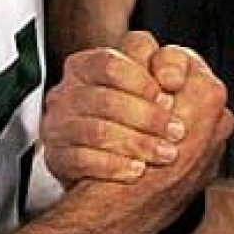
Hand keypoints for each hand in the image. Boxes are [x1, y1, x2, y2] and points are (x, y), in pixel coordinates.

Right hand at [42, 31, 233, 185]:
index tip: (168, 98)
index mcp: (88, 64)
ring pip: (96, 131)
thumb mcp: (158, 77)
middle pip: (104, 99)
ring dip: (136, 143)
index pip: (109, 64)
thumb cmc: (142, 107)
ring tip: (165, 153)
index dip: (141, 80)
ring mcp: (58, 125)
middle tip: (176, 131)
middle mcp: (66, 92)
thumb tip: (171, 77)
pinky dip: (114, 166)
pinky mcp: (57, 157)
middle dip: (147, 117)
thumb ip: (170, 64)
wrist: (117, 162)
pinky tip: (137, 170)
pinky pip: (82, 161)